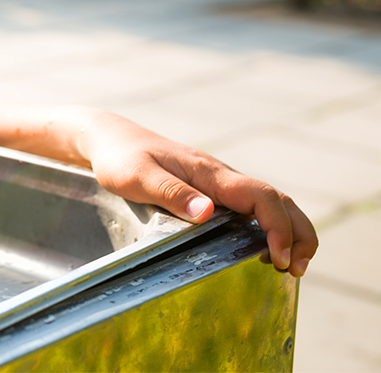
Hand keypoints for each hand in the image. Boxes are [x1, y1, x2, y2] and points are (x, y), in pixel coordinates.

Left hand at [85, 115, 316, 276]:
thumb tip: (208, 213)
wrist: (110, 139)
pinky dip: (270, 229)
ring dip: (289, 232)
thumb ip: (172, 193)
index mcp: (209, 173)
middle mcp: (221, 177)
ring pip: (270, 204)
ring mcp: (219, 184)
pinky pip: (251, 209)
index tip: (278, 257)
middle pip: (278, 201)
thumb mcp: (138, 177)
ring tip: (290, 266)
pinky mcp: (211, 192)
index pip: (261, 197)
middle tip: (297, 269)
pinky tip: (264, 250)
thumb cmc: (120, 158)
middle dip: (298, 233)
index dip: (278, 227)